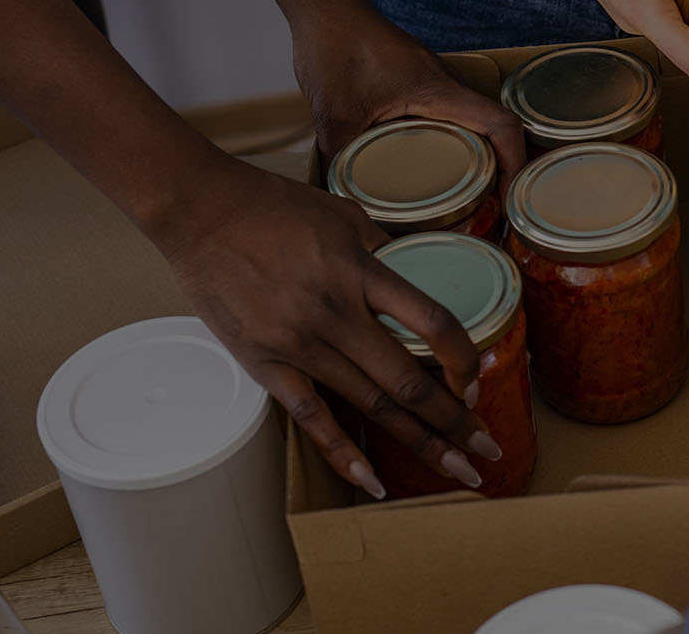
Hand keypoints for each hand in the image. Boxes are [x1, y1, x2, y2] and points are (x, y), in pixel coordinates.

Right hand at [144, 157, 503, 497]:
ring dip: (419, 442)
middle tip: (487, 450)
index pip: (433, 324)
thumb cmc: (273, 206)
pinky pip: (312, 419)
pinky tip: (374, 482)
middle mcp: (337, 315)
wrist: (201, 212)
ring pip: (372, 407)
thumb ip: (384, 250)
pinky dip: (344, 455)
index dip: (464, 359)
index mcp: (362, 273)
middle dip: (455, 422)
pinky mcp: (266, 365)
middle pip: (409, 382)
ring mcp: (301, 345)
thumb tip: (416, 277)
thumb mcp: (345, 214)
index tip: (479, 381)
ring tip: (456, 470)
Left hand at [292, 0, 526, 182]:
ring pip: (475, 120)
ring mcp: (435, 80)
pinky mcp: (420, 79)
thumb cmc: (334, 48)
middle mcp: (446, 84)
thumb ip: (340, 160)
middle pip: (497, 127)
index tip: (508, 196)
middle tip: (490, 207)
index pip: (502, 124)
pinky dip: (457, 140)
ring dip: (481, 154)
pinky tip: (434, 163)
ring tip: (469, 194)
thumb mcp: (333, 115)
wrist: (324, 7)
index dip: (516, 162)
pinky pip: (452, 114)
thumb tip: (340, 200)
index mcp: (438, 91)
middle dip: (503, 168)